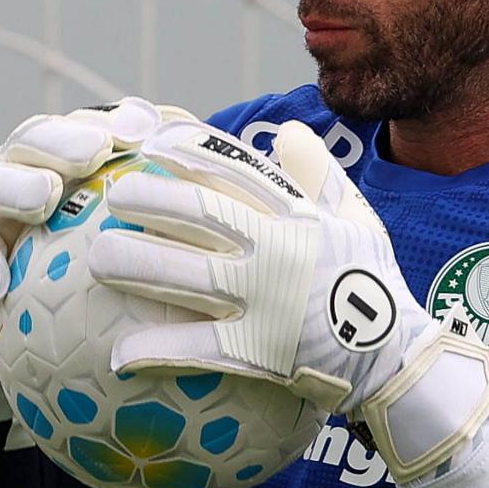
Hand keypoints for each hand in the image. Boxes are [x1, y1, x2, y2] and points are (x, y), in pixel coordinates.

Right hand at [0, 97, 182, 419]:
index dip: (120, 122)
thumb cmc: (108, 281)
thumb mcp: (150, 246)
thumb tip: (258, 192)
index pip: (96, 129)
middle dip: (66, 138)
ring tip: (42, 196)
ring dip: (15, 187)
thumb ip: (185, 215)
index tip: (149, 126)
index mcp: (74, 162)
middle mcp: (29, 173)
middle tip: (94, 151)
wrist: (40, 336)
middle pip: (39, 140)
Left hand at [88, 119, 488, 487]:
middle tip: (112, 197)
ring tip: (95, 258)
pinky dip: (157, 350)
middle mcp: (277, 250)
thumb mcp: (355, 218)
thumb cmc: (372, 283)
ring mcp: (267, 300)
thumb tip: (290, 131)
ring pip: (188, 275)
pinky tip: (117, 354)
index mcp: (297, 216)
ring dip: (137, 264)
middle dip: (148, 200)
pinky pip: (199, 349)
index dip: (189, 152)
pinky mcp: (261, 349)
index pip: (236, 169)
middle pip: (198, 215)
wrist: (393, 356)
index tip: (154, 143)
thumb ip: (321, 174)